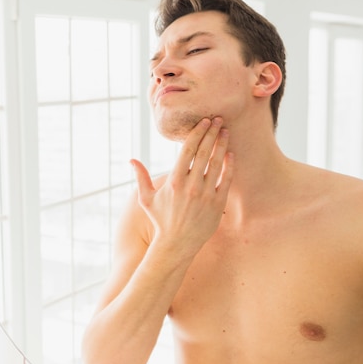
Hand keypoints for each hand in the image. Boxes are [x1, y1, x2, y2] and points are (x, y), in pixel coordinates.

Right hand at [130, 117, 233, 253]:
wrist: (177, 244)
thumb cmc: (161, 220)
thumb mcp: (146, 199)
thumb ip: (141, 178)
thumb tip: (132, 160)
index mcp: (174, 180)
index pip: (188, 150)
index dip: (197, 133)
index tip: (204, 121)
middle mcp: (191, 185)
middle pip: (204, 152)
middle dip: (211, 133)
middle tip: (218, 119)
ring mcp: (206, 194)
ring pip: (216, 163)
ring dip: (222, 144)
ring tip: (225, 131)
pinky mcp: (217, 203)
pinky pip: (226, 179)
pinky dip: (229, 165)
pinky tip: (230, 154)